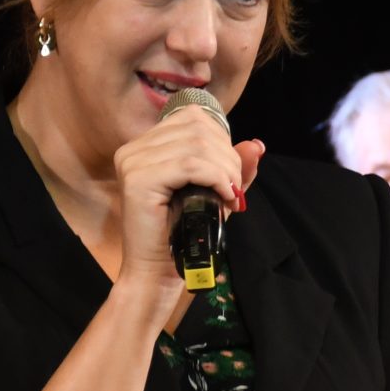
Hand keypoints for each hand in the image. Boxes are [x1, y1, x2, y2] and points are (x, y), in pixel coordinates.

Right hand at [111, 105, 264, 288]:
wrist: (158, 272)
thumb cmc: (184, 234)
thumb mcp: (214, 194)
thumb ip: (233, 168)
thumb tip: (256, 144)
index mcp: (146, 146)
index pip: (192, 118)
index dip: (222, 141)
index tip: (230, 174)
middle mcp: (134, 149)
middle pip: (197, 128)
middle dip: (228, 157)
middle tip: (234, 190)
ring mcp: (132, 162)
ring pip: (196, 145)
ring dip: (225, 170)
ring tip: (229, 196)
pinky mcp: (138, 179)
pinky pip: (189, 165)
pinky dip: (215, 178)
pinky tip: (223, 197)